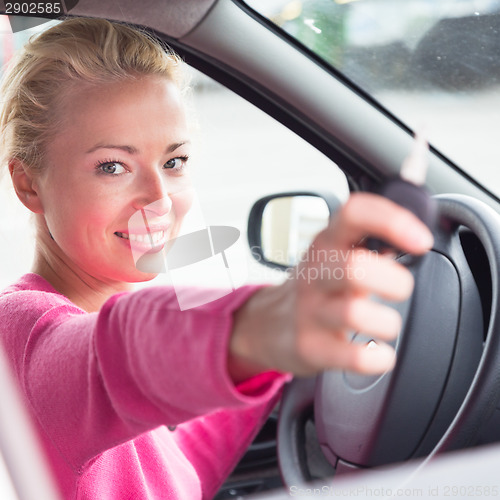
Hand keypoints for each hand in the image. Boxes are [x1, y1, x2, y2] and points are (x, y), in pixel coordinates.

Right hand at [229, 193, 433, 381]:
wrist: (268, 324)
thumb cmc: (316, 286)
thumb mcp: (335, 254)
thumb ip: (372, 240)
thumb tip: (419, 228)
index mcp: (326, 242)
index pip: (354, 213)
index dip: (391, 220)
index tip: (419, 239)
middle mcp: (315, 273)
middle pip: (354, 267)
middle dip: (393, 280)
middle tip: (398, 288)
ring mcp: (309, 310)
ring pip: (354, 313)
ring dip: (386, 322)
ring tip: (384, 323)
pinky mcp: (308, 346)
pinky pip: (352, 357)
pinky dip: (376, 357)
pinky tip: (376, 352)